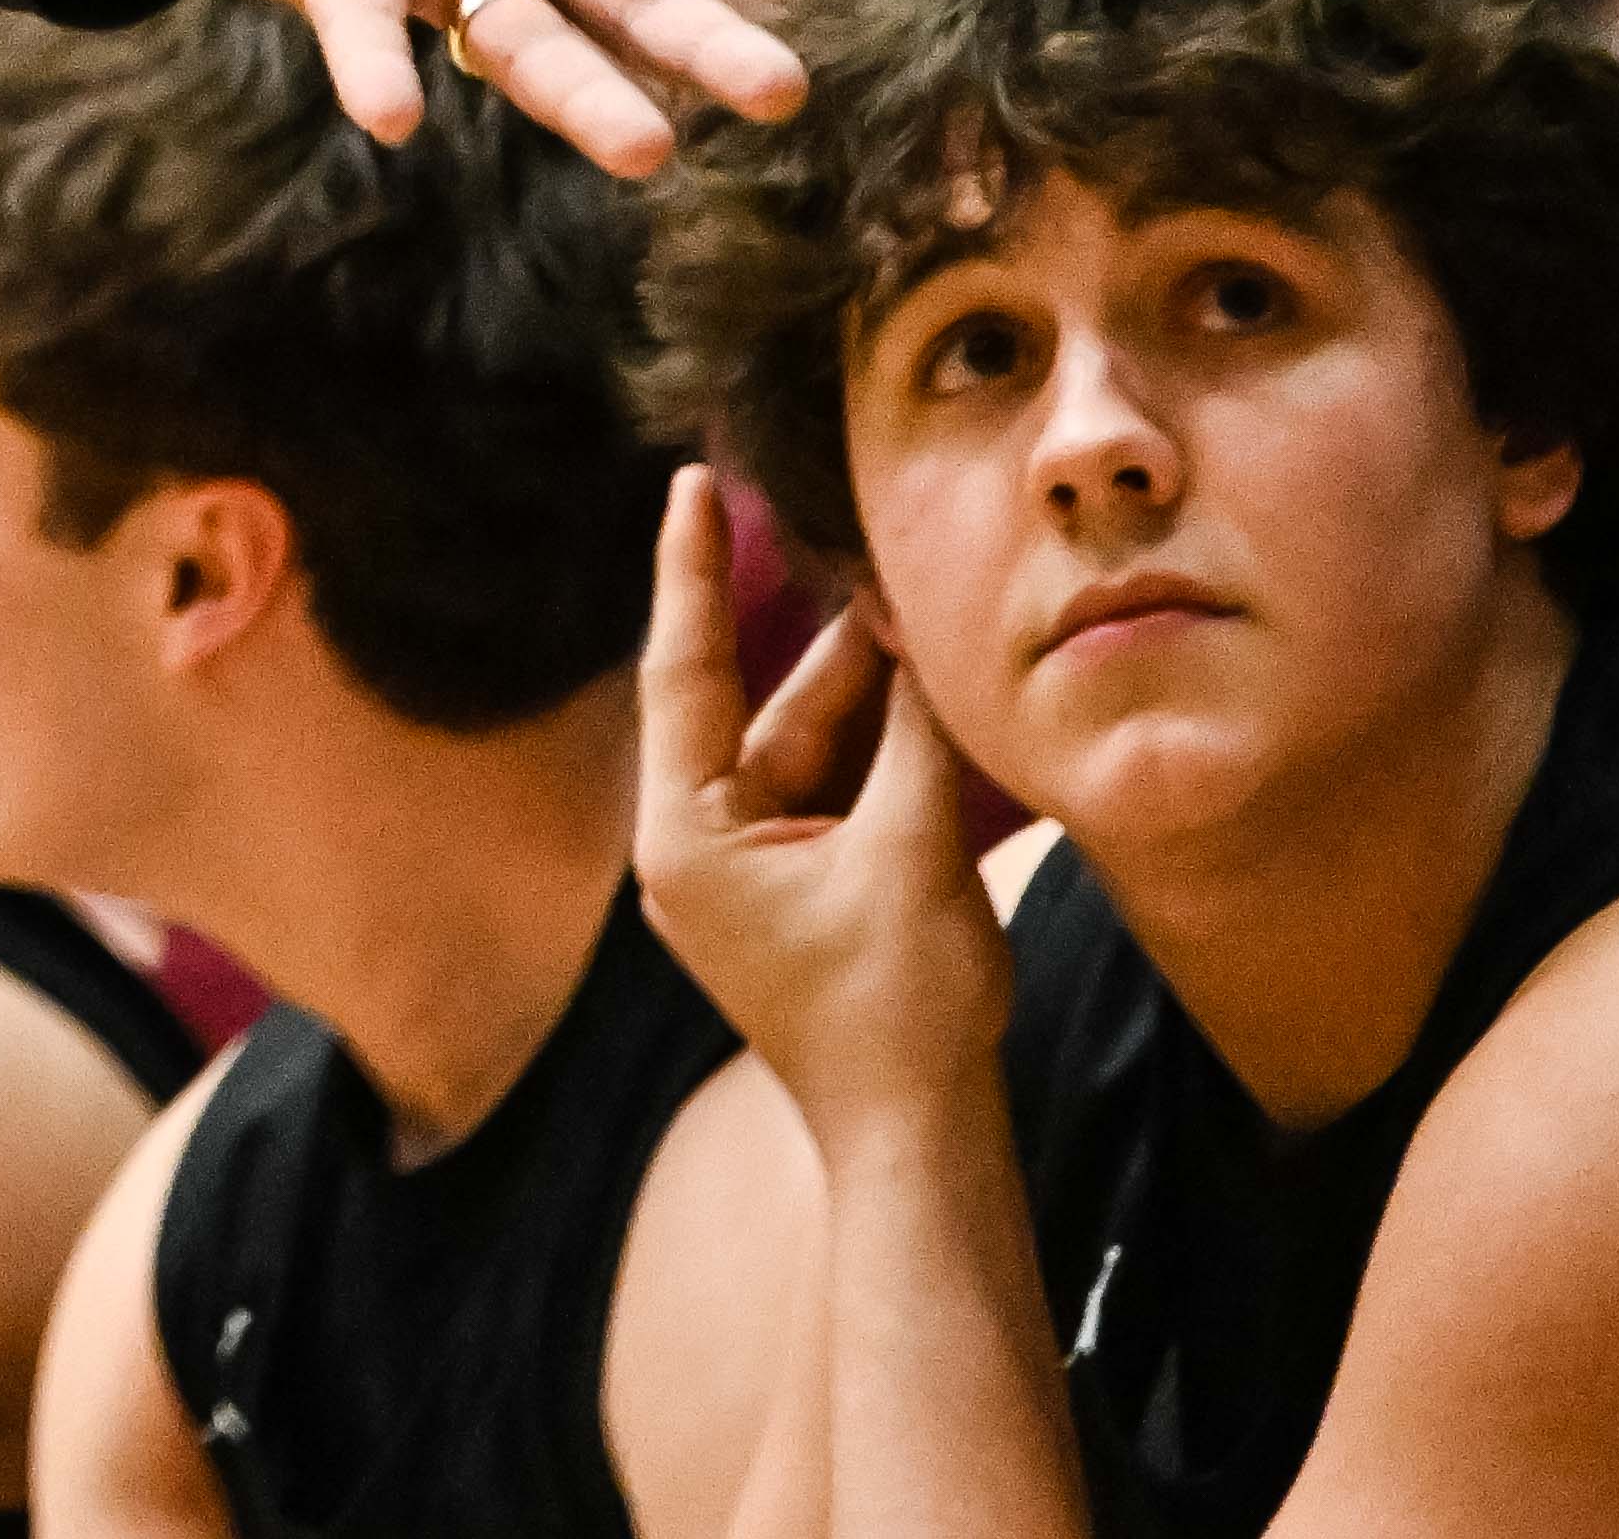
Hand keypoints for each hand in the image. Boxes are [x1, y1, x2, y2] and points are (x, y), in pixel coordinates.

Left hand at [631, 470, 1014, 1136]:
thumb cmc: (901, 1006)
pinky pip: (837, 793)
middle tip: (886, 551)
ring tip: (928, 616)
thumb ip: (907, 730)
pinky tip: (934, 696)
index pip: (684, 669)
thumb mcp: (910, 848)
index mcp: (686, 831)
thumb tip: (905, 624)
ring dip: (872, 695)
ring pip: (813, 748)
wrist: (920, 1137)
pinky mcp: (801, 891)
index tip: (690, 482)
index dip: (693, 570)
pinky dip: (883, 751)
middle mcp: (698, 844)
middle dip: (835, 642)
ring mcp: (750, 871)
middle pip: (768, 708)